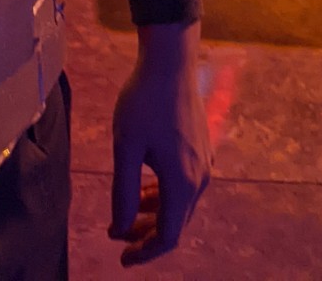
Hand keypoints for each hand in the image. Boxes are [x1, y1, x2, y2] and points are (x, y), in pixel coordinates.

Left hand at [109, 21, 210, 265]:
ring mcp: (204, 163)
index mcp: (182, 184)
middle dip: (145, 234)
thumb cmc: (143, 102)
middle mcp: (199, 179)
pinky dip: (163, 194)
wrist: (171, 62)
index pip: (167, 236)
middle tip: (117, 235)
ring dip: (154, 213)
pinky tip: (144, 185)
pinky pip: (183, 184)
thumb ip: (124, 191)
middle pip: (176, 222)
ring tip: (126, 214)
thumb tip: (120, 227)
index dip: (144, 252)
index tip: (122, 259)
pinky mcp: (201, 148)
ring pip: (179, 203)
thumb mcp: (125, 147)